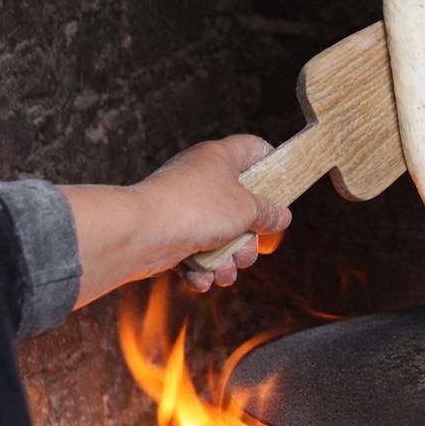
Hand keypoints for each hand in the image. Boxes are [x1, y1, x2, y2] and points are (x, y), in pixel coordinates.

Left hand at [62, 135, 291, 306]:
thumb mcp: (247, 209)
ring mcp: (184, 206)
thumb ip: (269, 212)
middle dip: (248, 238)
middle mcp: (201, 178)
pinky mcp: (169, 233)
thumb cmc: (197, 209)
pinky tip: (202, 278)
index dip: (272, 162)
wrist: (140, 234)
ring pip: (219, 235)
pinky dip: (201, 268)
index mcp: (220, 158)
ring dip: (227, 260)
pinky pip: (194, 252)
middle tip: (248, 251)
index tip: (283, 186)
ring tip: (226, 272)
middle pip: (241, 205)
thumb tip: (282, 217)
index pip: (254, 148)